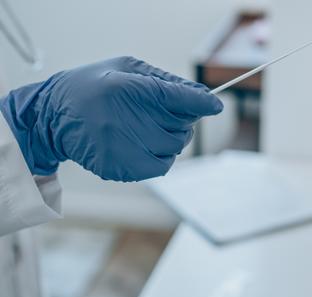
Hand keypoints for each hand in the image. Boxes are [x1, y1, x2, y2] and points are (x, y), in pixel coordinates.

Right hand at [0, 56, 222, 181]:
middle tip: (167, 114)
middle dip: (183, 122)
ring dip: (171, 140)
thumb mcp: (127, 69)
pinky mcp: (121, 169)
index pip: (180, 99)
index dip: (202, 103)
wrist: (53, 116)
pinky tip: (142, 143)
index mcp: (129, 89)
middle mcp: (127, 121)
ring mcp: (124, 149)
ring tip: (150, 128)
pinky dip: (159, 156)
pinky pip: (159, 166)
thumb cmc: (95, 86)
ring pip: (174, 150)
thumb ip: (167, 82)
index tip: (215, 105)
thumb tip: (203, 97)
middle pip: (182, 129)